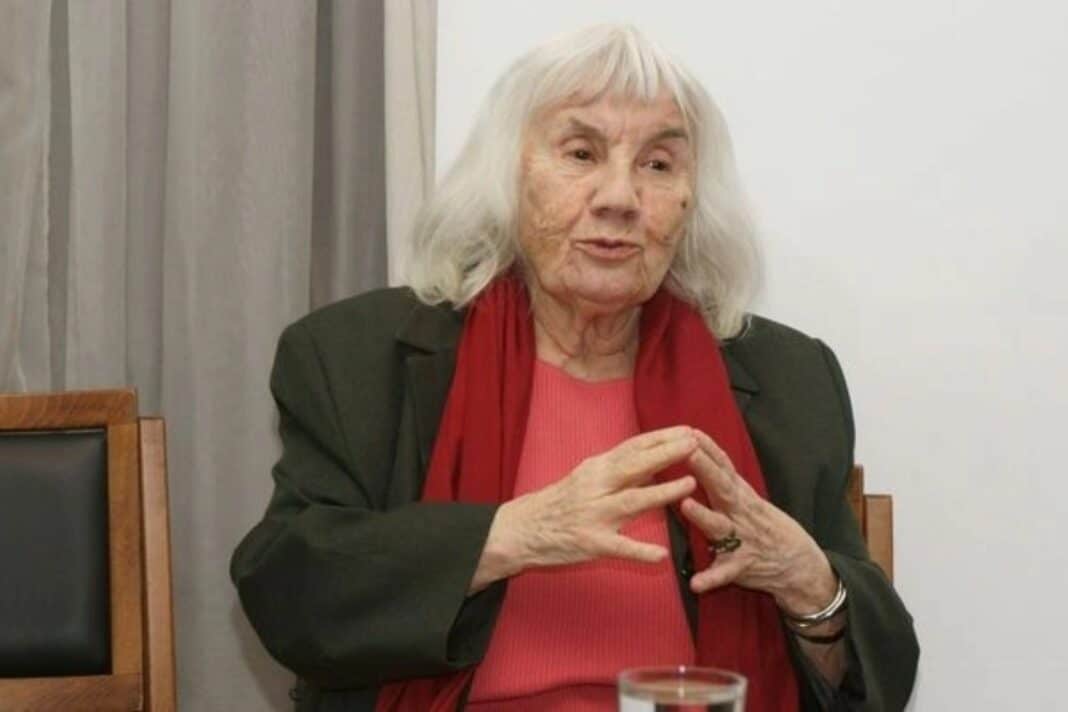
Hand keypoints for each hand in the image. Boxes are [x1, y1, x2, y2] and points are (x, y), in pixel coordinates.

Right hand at [474, 426, 697, 588]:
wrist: (520, 530)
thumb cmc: (557, 503)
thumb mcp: (585, 477)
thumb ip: (616, 468)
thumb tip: (651, 455)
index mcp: (596, 469)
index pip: (632, 448)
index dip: (661, 438)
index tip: (687, 430)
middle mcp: (595, 487)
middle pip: (634, 466)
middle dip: (666, 454)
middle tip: (694, 444)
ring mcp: (593, 515)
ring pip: (631, 501)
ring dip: (662, 493)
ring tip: (689, 484)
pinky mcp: (589, 543)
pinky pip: (618, 548)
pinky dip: (640, 552)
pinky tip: (661, 555)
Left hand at [679, 431, 836, 615]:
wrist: (801, 565)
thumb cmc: (768, 528)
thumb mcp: (750, 500)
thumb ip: (726, 483)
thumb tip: (699, 455)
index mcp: (742, 497)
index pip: (725, 468)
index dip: (709, 449)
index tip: (690, 431)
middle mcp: (742, 514)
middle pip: (722, 487)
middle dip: (704, 469)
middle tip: (687, 452)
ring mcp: (743, 539)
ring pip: (721, 526)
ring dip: (703, 516)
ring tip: (686, 505)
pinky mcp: (743, 566)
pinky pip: (725, 573)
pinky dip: (711, 578)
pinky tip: (695, 583)